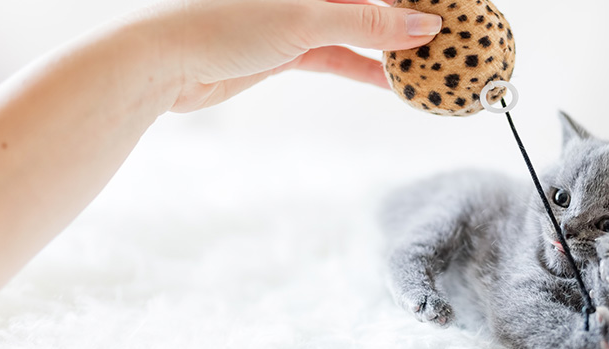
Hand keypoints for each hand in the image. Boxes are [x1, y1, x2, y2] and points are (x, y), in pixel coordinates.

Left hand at [135, 0, 442, 111]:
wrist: (160, 61)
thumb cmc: (218, 21)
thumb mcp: (305, 18)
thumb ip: (368, 21)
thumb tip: (424, 24)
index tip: (449, 10)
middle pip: (367, 0)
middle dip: (406, 19)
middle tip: (448, 38)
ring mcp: (295, 14)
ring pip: (356, 28)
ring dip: (390, 47)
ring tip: (429, 62)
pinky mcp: (286, 47)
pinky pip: (337, 54)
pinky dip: (364, 68)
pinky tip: (393, 80)